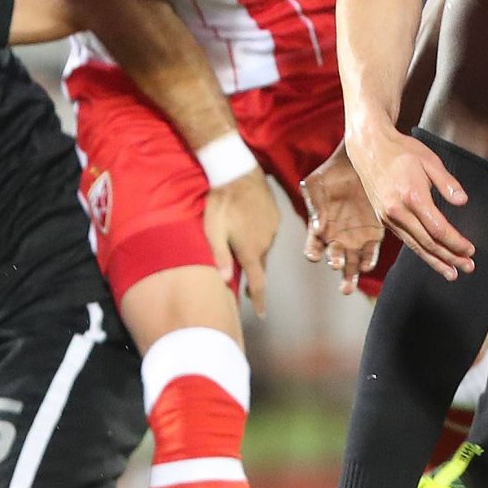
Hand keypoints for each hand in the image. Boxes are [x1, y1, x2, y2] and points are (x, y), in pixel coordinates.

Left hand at [202, 173, 279, 316]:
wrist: (238, 172)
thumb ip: (220, 257)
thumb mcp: (213, 231)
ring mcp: (272, 229)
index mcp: (251, 250)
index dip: (260, 301)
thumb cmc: (220, 203)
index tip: (262, 314)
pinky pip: (267, 234)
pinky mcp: (275, 216)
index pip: (258, 283)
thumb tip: (225, 281)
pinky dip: (259, 237)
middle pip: (260, 267)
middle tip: (244, 287)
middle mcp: (265, 243)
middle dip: (254, 278)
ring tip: (241, 249)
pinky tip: (248, 228)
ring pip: (264, 249)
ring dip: (254, 254)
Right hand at [300, 143, 383, 296]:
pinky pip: (370, 254)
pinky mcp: (373, 236)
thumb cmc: (332, 173)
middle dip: (334, 263)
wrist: (357, 162)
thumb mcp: (316, 184)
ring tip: (347, 286)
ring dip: (349, 277)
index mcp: (319, 229)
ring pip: (351, 265)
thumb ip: (314, 204)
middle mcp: (336, 238)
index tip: (314, 253)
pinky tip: (366, 264)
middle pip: (333, 259)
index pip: (313, 247)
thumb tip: (316, 227)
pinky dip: (367, 262)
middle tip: (336, 263)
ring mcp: (355, 239)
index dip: (312, 252)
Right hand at [347, 124, 475, 279]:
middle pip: (428, 243)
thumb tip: (463, 201)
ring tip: (452, 272)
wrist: (370, 149)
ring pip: (416, 246)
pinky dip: (421, 252)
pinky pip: (406, 240)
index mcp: (412, 196)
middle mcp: (398, 211)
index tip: (470, 249)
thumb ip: (447, 183)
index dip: (455, 242)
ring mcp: (389, 217)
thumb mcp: (430, 160)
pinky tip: (432, 258)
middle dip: (450, 258)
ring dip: (436, 261)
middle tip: (467, 267)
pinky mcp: (384, 219)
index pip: (438, 229)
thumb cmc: (401, 151)